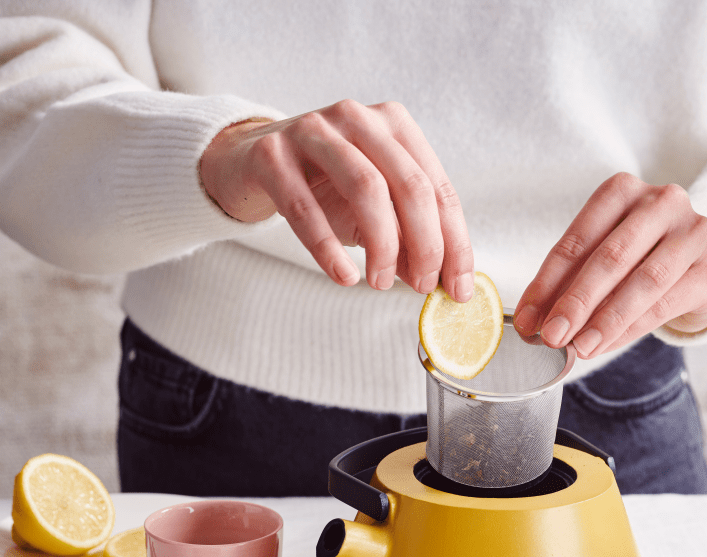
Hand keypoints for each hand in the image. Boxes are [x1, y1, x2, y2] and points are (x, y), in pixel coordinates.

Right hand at [199, 100, 473, 300]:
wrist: (248, 163)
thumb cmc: (320, 186)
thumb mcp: (370, 210)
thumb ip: (405, 238)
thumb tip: (436, 279)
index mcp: (393, 126)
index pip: (438, 187)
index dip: (454, 242)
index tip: (458, 287)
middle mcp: (358, 119)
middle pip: (409, 185)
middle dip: (426, 244)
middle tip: (422, 286)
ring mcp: (312, 131)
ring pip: (365, 189)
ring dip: (382, 245)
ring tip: (380, 282)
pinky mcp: (271, 155)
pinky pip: (304, 207)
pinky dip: (327, 248)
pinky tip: (343, 276)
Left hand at [514, 173, 706, 356]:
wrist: (692, 270)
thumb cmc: (634, 260)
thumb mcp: (594, 261)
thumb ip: (564, 285)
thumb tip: (532, 322)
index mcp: (621, 192)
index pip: (576, 241)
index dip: (546, 284)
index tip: (526, 319)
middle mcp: (661, 204)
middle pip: (611, 257)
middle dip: (576, 302)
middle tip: (551, 335)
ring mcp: (692, 235)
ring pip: (643, 282)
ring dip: (605, 320)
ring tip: (579, 347)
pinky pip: (664, 305)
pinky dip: (629, 330)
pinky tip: (604, 345)